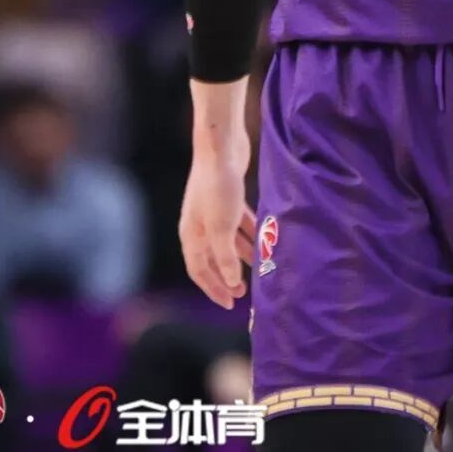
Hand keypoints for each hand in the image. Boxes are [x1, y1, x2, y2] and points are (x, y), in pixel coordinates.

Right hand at [178, 138, 255, 310]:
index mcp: (191, 234)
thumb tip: (232, 284)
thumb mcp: (222, 227)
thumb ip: (225, 257)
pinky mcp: (227, 197)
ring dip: (241, 256)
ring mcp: (213, 210)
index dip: (213, 289)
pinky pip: (237, 224)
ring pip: (227, 241)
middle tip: (243, 293)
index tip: (230, 304)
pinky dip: (247, 234)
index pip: (199, 270)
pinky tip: (261, 239)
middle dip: (226, 276)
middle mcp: (199, 224)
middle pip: (212, 258)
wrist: (221, 147)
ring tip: (257, 268)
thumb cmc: (218, 187)